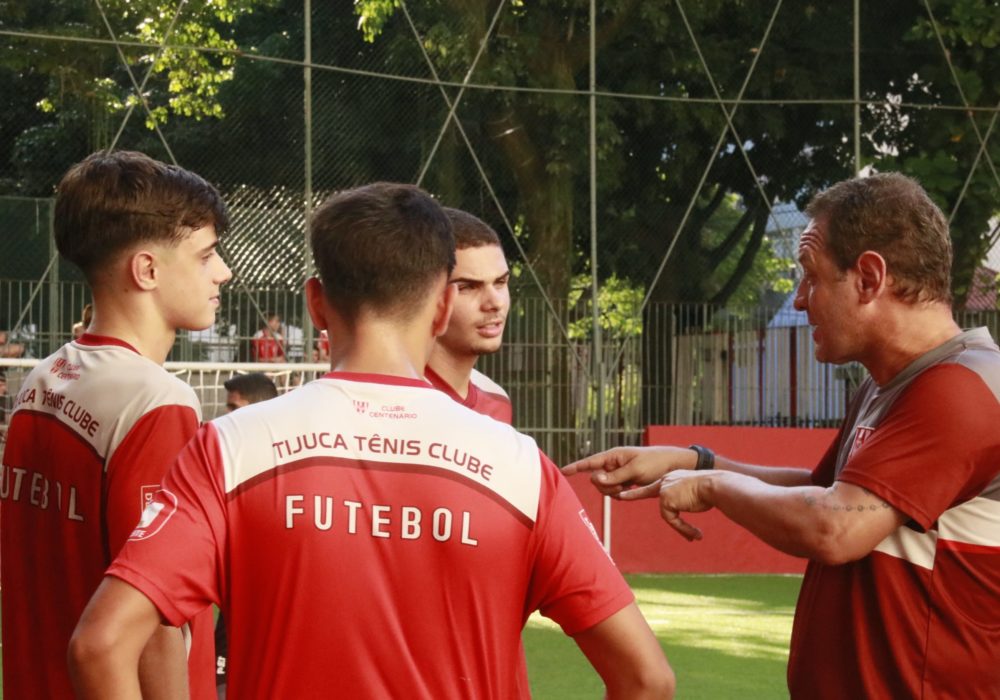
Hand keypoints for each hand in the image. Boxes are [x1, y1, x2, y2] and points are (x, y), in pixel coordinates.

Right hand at [562, 446, 697, 495]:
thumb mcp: (635, 470)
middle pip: (597, 480)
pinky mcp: (624, 482)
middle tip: (622, 486)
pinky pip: (614, 493)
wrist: (673, 466)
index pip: (590, 462)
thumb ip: (614, 477)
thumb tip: (594, 480)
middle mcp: (613, 464)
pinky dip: (620, 494)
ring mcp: (618, 474)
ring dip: (614, 491)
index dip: (575, 467)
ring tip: (630, 487)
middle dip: (606, 486)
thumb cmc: (655, 463)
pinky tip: (631, 491)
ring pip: (605, 488)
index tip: (562, 471)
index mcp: (613, 456)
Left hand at [620, 470, 715, 541]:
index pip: (652, 486)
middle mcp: (665, 481)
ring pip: (667, 514)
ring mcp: (664, 489)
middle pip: (648, 492)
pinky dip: (683, 528)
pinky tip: (695, 533)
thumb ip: (683, 501)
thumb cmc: (710, 491)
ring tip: (695, 535)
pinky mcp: (665, 499)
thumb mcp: (695, 494)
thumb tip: (678, 512)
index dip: (638, 491)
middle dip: (632, 495)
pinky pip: (672, 519)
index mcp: (671, 478)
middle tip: (620, 495)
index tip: (623, 493)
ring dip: (682, 527)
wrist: (713, 486)